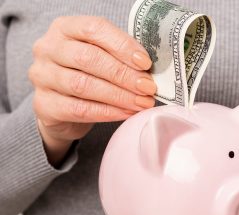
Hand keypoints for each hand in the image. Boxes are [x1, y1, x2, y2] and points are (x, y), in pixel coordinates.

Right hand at [28, 16, 155, 165]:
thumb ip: (117, 58)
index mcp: (65, 29)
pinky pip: (79, 109)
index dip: (123, 46)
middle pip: (89, 58)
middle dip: (124, 75)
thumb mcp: (98, 59)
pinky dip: (107, 112)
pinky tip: (125, 114)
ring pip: (84, 85)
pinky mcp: (44, 105)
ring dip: (119, 96)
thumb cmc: (85, 77)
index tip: (145, 64)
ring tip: (141, 103)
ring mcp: (42, 77)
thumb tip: (146, 72)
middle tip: (147, 88)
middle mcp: (48, 49)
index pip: (95, 29)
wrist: (61, 108)